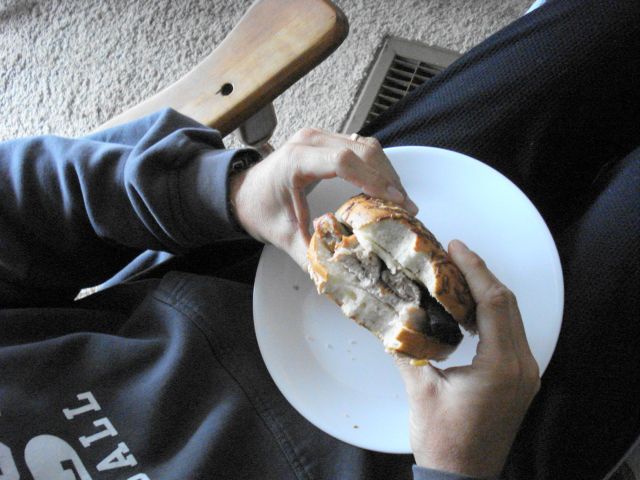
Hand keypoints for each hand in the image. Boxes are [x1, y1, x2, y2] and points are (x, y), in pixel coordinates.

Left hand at [229, 128, 417, 268]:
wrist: (241, 192)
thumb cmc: (259, 209)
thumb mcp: (283, 237)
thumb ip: (309, 257)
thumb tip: (337, 277)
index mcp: (295, 160)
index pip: (343, 162)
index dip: (373, 180)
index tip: (394, 201)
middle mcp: (310, 141)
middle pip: (362, 150)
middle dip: (388, 178)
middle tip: (407, 207)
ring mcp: (319, 137)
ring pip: (365, 145)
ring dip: (387, 171)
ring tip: (401, 200)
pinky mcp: (326, 141)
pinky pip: (360, 146)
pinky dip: (377, 165)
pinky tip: (386, 187)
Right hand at [397, 240, 540, 476]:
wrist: (461, 478)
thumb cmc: (443, 441)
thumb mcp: (421, 391)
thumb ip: (407, 349)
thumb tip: (391, 318)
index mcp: (501, 367)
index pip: (495, 303)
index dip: (476, 270)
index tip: (457, 248)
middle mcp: (521, 367)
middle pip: (508, 305)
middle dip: (482, 275)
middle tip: (456, 254)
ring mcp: (524, 375)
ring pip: (512, 318)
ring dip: (488, 293)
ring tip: (459, 275)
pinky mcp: (518, 381)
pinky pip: (510, 335)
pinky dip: (492, 315)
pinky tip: (469, 309)